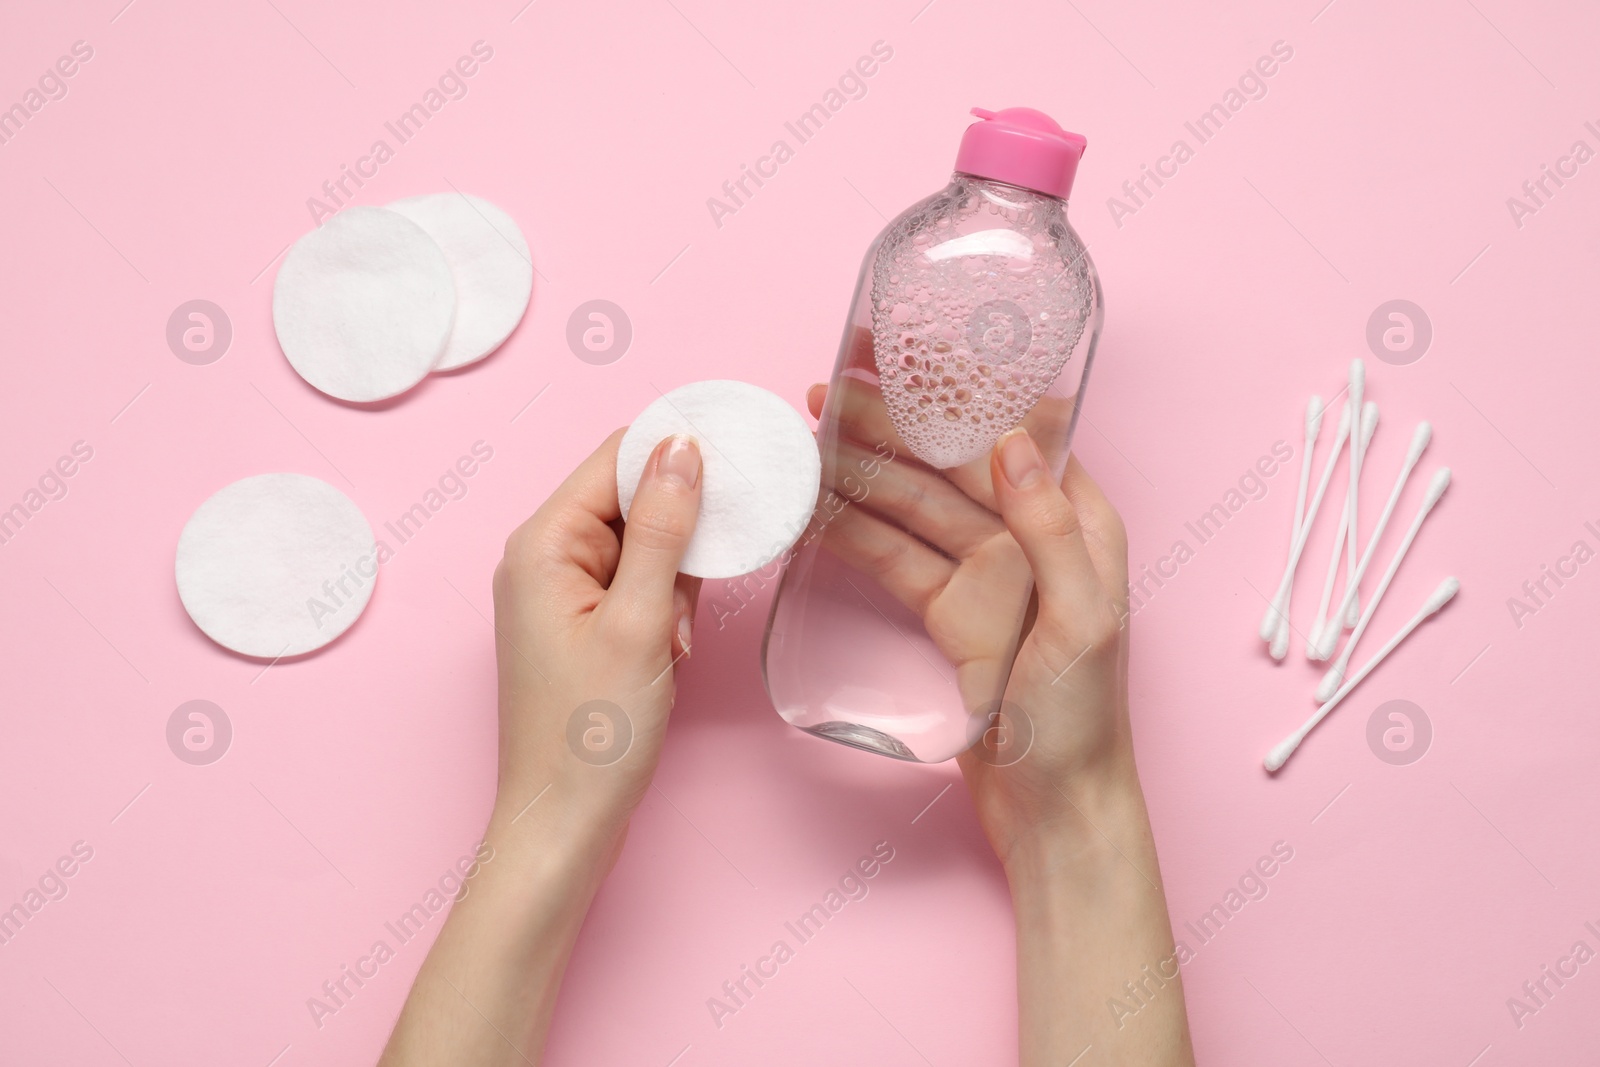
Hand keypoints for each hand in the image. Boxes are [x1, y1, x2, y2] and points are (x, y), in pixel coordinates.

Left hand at [380, 430, 705, 1066]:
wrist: (564, 823)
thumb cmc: (593, 733)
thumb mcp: (642, 622)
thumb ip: (662, 528)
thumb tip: (682, 446)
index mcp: (542, 544)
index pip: (615, 457)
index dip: (675, 454)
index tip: (735, 465)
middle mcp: (541, 558)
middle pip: (630, 500)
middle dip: (676, 540)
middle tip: (690, 596)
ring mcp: (558, 593)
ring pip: (641, 547)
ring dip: (673, 585)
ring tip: (672, 644)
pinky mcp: (578, 624)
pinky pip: (634, 587)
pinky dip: (662, 613)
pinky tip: (667, 656)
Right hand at [804, 379, 1131, 852]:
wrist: (1056, 812)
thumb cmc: (1086, 721)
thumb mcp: (1082, 623)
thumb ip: (1051, 529)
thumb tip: (1010, 439)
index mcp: (1077, 519)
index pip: (1007, 432)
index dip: (951, 390)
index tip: (896, 352)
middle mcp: (1028, 535)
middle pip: (947, 463)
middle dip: (887, 425)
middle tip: (822, 393)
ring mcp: (984, 576)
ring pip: (911, 506)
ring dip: (859, 472)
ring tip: (805, 440)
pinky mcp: (948, 614)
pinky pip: (894, 558)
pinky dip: (854, 532)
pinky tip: (816, 507)